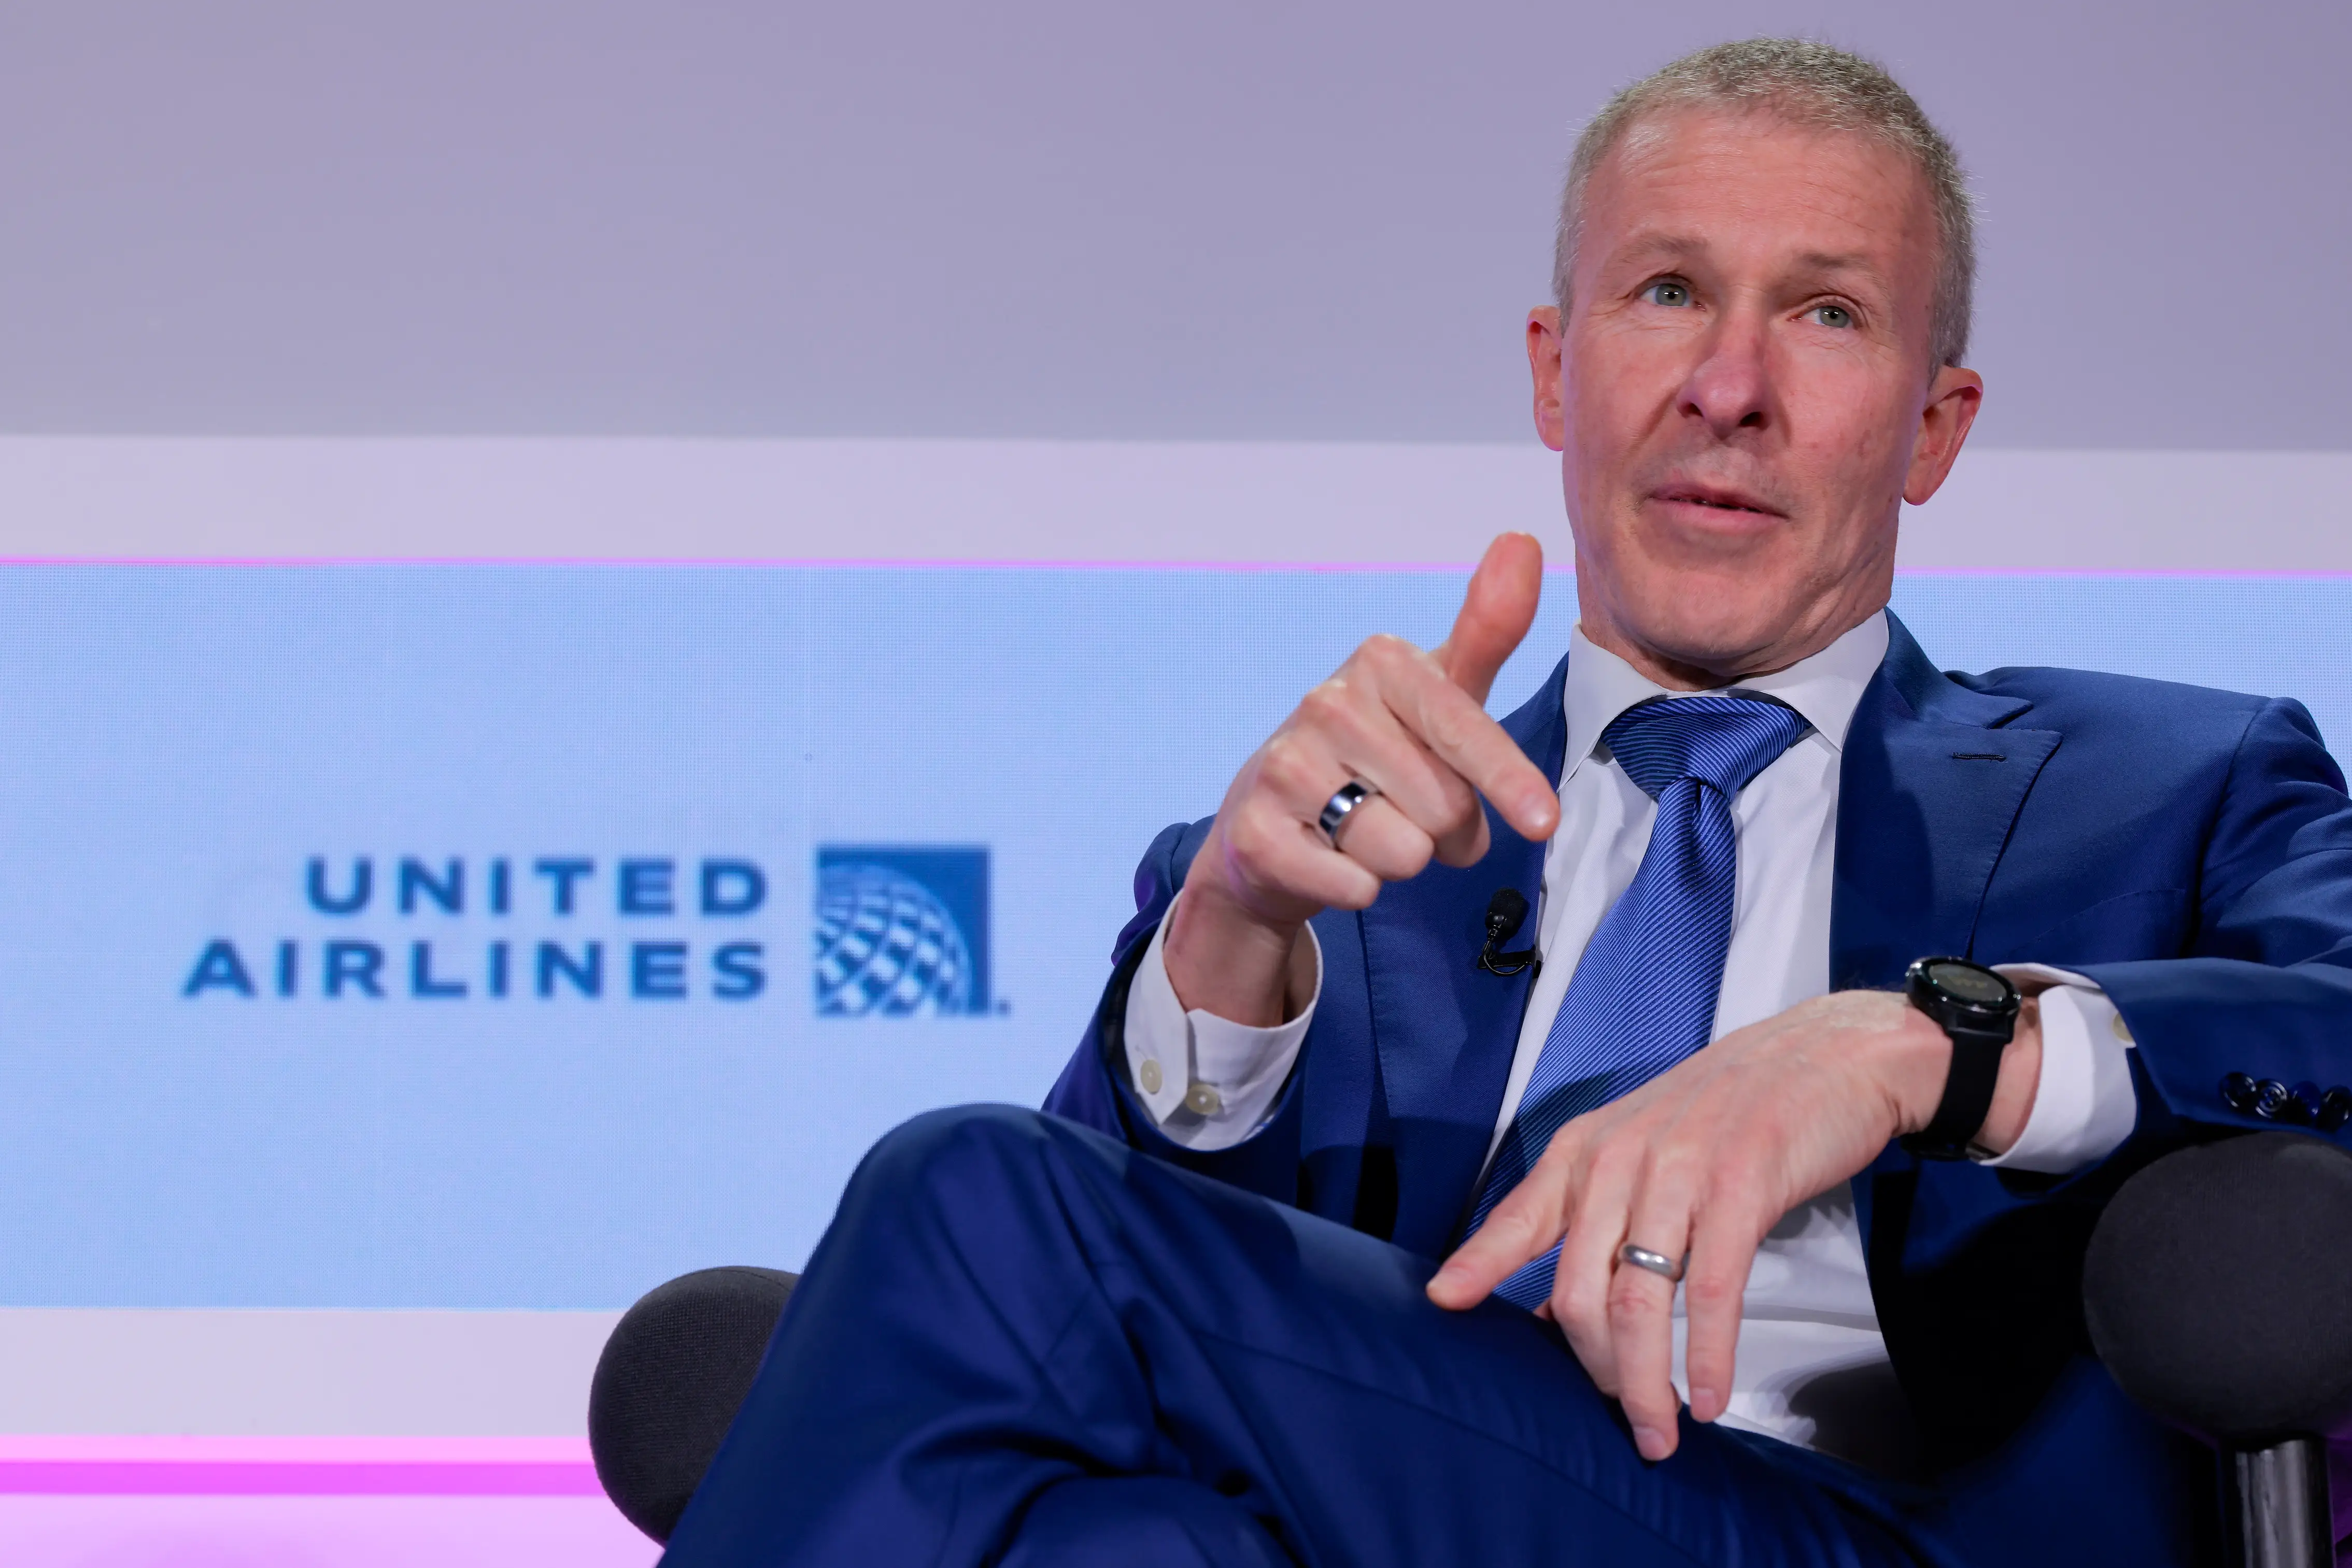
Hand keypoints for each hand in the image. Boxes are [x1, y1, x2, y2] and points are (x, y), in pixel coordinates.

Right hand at [1163, 533, 1562, 1024]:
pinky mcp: (1255, 832)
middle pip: (1444, 807)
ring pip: (1402, 851)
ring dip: (1400, 861)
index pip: (1463, 729)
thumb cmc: (1376, 754)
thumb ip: (1487, 629)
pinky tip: (1330, 858)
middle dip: (1445, 830)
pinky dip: (1355, 889)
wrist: (1270, 820)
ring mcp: (1285, 766)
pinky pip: (1352, 888)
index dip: (1507, 780)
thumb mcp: (1437, 693)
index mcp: (1379, 662)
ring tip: (1367, 834)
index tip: (1543, 821)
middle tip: (1411, 814)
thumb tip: (1521, 538)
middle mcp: (1326, 703)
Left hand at [1425, 989, 2043, 1460]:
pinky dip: (1705, 1356)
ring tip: (1657, 1432)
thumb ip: (1593, 1220)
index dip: (1478, 1264)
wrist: (1828, 1055)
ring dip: (1644, 1383)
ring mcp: (1679, 1171)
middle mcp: (1620, 1158)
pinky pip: (1710, 1290)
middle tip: (1621, 1418)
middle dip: (1594, 1370)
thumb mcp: (1644, 1150)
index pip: (1517, 1218)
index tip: (1443, 1304)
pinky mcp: (1742, 1187)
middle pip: (1578, 1288)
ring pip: (1635, 1300)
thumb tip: (1550, 1311)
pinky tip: (1707, 1399)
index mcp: (1588, 1149)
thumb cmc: (1732, 1111)